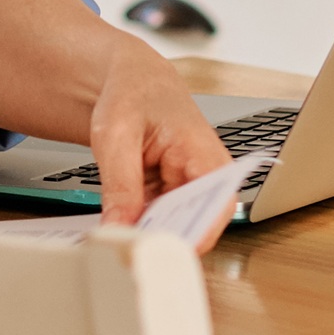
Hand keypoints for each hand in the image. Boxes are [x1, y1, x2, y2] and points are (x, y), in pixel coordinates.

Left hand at [85, 36, 233, 247]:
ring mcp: (187, 189)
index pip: (216, 207)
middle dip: (164, 242)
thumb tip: (118, 227)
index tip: (166, 251)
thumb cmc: (134, 94)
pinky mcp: (170, 197)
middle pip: (196, 226)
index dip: (196, 235)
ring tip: (122, 242)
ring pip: (175, 229)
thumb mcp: (116, 136)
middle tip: (130, 252)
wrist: (134, 82)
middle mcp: (205, 177)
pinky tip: (121, 230)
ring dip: (150, 237)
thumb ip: (119, 185)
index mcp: (205, 155)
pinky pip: (160, 222)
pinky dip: (140, 227)